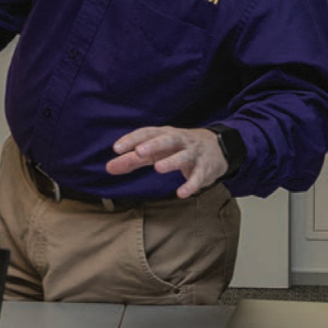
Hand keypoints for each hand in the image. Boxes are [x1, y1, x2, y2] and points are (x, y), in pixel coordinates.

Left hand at [106, 125, 224, 197]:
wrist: (218, 147)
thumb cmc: (179, 148)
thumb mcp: (157, 151)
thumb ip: (133, 159)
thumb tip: (109, 168)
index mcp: (165, 134)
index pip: (147, 133)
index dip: (132, 139)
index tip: (116, 148)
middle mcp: (180, 140)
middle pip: (167, 139)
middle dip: (153, 145)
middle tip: (139, 152)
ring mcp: (194, 153)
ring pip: (183, 156)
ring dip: (171, 161)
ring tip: (158, 169)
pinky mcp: (206, 167)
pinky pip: (199, 176)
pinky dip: (191, 185)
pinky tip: (181, 194)